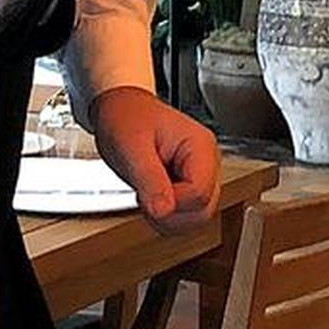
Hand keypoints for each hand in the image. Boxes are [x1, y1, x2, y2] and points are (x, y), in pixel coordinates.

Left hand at [91, 88, 220, 230]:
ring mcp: (201, 177)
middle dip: (169, 213)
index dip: (171, 202)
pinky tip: (152, 197)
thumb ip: (149, 179)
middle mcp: (207, 163)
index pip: (199, 193)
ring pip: (196, 218)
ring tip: (147, 194)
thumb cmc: (126, 118)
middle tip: (144, 195)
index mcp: (200, 147)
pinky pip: (185, 216)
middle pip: (203, 211)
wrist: (121, 110)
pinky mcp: (190, 187)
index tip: (146, 191)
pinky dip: (165, 216)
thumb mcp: (132, 147)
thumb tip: (163, 211)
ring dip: (167, 217)